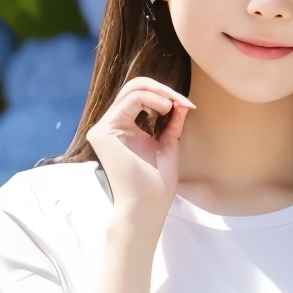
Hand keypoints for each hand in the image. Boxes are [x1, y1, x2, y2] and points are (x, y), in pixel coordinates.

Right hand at [87, 77, 193, 220]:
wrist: (149, 204)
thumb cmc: (157, 182)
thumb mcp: (168, 143)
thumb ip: (171, 122)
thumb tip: (180, 101)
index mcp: (124, 128)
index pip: (139, 97)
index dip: (165, 95)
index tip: (188, 106)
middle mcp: (111, 125)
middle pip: (133, 88)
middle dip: (162, 89)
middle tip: (183, 101)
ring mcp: (104, 128)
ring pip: (131, 89)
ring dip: (160, 93)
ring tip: (175, 105)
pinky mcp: (104, 131)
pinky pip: (130, 100)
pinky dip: (152, 98)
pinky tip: (166, 108)